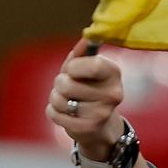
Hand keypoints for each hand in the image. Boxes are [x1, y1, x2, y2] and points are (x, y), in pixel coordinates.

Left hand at [46, 39, 126, 161]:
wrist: (100, 125)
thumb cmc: (89, 88)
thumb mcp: (87, 69)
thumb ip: (83, 54)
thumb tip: (86, 39)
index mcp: (114, 73)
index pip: (93, 65)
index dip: (74, 66)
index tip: (72, 70)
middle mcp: (113, 94)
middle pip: (68, 84)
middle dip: (59, 83)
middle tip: (67, 87)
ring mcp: (101, 114)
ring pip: (59, 100)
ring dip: (55, 98)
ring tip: (66, 100)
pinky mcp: (87, 129)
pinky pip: (54, 114)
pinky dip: (53, 112)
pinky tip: (65, 112)